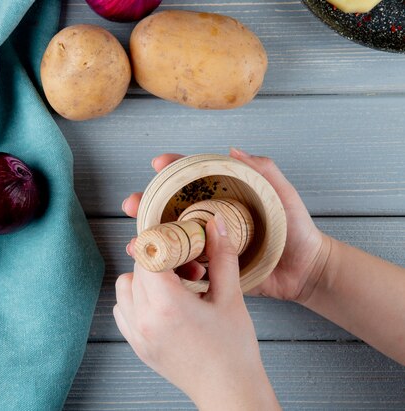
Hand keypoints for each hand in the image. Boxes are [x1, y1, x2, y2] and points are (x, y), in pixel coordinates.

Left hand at [115, 217, 279, 409]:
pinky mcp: (136, 346)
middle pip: (137, 268)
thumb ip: (221, 256)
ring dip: (145, 279)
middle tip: (190, 269)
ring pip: (124, 287)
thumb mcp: (231, 297)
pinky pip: (122, 310)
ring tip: (175, 288)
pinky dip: (136, 300)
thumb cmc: (233, 350)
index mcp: (166, 304)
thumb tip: (214, 223)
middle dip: (161, 260)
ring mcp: (136, 334)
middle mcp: (143, 319)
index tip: (181, 241)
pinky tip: (163, 305)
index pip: (149, 254)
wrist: (229, 392)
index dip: (165, 242)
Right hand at [123, 148, 329, 302]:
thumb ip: (264, 171)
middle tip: (131, 205)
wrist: (306, 270)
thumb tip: (233, 149)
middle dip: (145, 204)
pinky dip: (165, 266)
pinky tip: (153, 266)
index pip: (191, 179)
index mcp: (222, 198)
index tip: (158, 163)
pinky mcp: (210, 270)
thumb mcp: (283, 196)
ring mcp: (206, 245)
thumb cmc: (297, 230)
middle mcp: (209, 219)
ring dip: (149, 238)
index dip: (172, 168)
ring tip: (137, 242)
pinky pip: (182, 267)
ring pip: (170, 238)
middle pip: (169, 209)